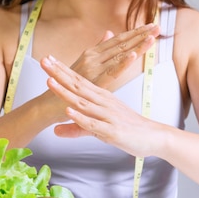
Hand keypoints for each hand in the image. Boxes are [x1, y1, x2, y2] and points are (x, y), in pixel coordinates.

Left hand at [41, 55, 158, 157]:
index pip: (79, 80)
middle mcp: (103, 102)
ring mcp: (107, 115)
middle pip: (78, 85)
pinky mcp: (111, 130)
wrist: (154, 137)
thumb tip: (56, 131)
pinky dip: (80, 117)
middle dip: (59, 73)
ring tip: (50, 81)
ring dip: (65, 91)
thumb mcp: (99, 128)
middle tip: (44, 61)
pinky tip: (68, 111)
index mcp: (102, 97)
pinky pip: (93, 123)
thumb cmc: (128, 130)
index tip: (48, 60)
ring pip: (83, 102)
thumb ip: (78, 127)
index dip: (62, 70)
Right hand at [70, 23, 159, 91]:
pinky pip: (111, 72)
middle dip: (140, 35)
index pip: (118, 40)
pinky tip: (134, 55)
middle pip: (121, 44)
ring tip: (152, 36)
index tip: (152, 26)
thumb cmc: (66, 87)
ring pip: (119, 54)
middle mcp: (93, 57)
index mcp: (93, 53)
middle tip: (158, 26)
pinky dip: (123, 63)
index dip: (135, 32)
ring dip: (136, 45)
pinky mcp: (93, 81)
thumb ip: (98, 49)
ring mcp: (93, 68)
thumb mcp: (84, 66)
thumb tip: (109, 33)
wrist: (49, 104)